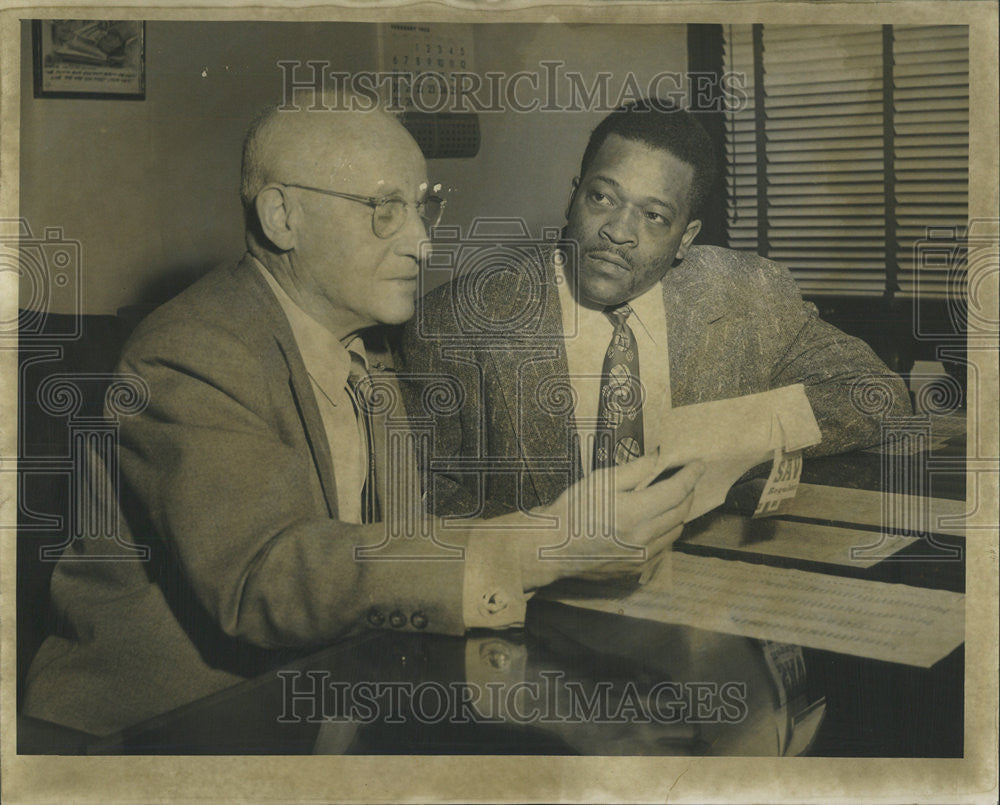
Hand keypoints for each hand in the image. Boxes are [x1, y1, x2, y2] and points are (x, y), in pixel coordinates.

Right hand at [519, 455, 704, 589]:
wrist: (551, 547)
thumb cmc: (573, 509)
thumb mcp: (601, 480)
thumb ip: (635, 470)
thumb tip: (660, 457)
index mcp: (635, 513)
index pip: (677, 491)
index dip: (691, 475)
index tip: (699, 464)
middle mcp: (644, 538)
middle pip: (682, 512)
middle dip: (687, 492)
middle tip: (684, 478)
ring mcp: (642, 557)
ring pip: (676, 531)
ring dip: (678, 513)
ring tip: (668, 499)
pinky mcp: (636, 569)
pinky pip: (663, 548)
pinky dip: (665, 532)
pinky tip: (652, 522)